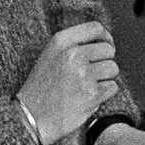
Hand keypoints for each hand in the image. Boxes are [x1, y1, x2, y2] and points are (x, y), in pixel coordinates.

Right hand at [15, 22, 118, 144]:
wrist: (31, 116)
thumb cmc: (41, 88)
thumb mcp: (51, 55)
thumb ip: (74, 45)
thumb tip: (104, 41)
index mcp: (61, 41)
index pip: (96, 28)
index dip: (106, 38)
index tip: (106, 46)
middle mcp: (73, 54)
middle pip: (108, 50)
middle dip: (104, 62)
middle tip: (91, 74)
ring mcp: (83, 73)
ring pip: (113, 69)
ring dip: (104, 79)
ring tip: (87, 86)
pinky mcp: (92, 92)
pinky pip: (112, 87)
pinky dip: (104, 94)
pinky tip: (88, 97)